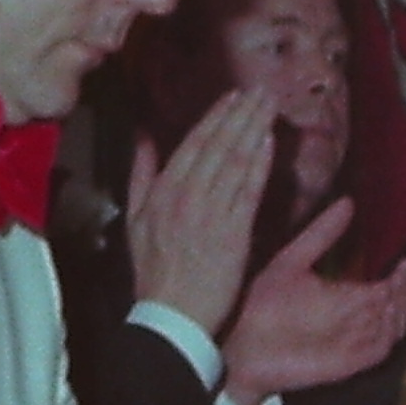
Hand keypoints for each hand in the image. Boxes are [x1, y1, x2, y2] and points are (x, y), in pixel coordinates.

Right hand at [125, 90, 272, 338]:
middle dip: (241, 114)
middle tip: (260, 89)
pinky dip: (260, 163)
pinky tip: (270, 142)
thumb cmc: (155, 271)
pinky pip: (249, 190)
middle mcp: (186, 195)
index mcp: (162, 190)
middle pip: (218, 145)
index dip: (216, 116)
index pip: (193, 143)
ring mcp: (210, 213)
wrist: (171, 315)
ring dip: (254, 129)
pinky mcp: (233, 232)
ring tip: (269, 106)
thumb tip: (143, 137)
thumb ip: (141, 173)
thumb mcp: (134, 218)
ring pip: (236, 161)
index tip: (233, 96)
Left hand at [219, 213, 405, 404]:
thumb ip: (322, 234)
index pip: (389, 289)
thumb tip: (348, 201)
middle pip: (398, 308)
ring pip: (393, 328)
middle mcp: (354, 321)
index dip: (405, 278)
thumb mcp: (293, 260)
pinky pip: (378, 350)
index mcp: (345, 298)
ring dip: (402, 308)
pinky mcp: (346, 363)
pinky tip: (386, 313)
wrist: (238, 344)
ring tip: (399, 287)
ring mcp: (352, 342)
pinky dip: (387, 333)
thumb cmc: (261, 304)